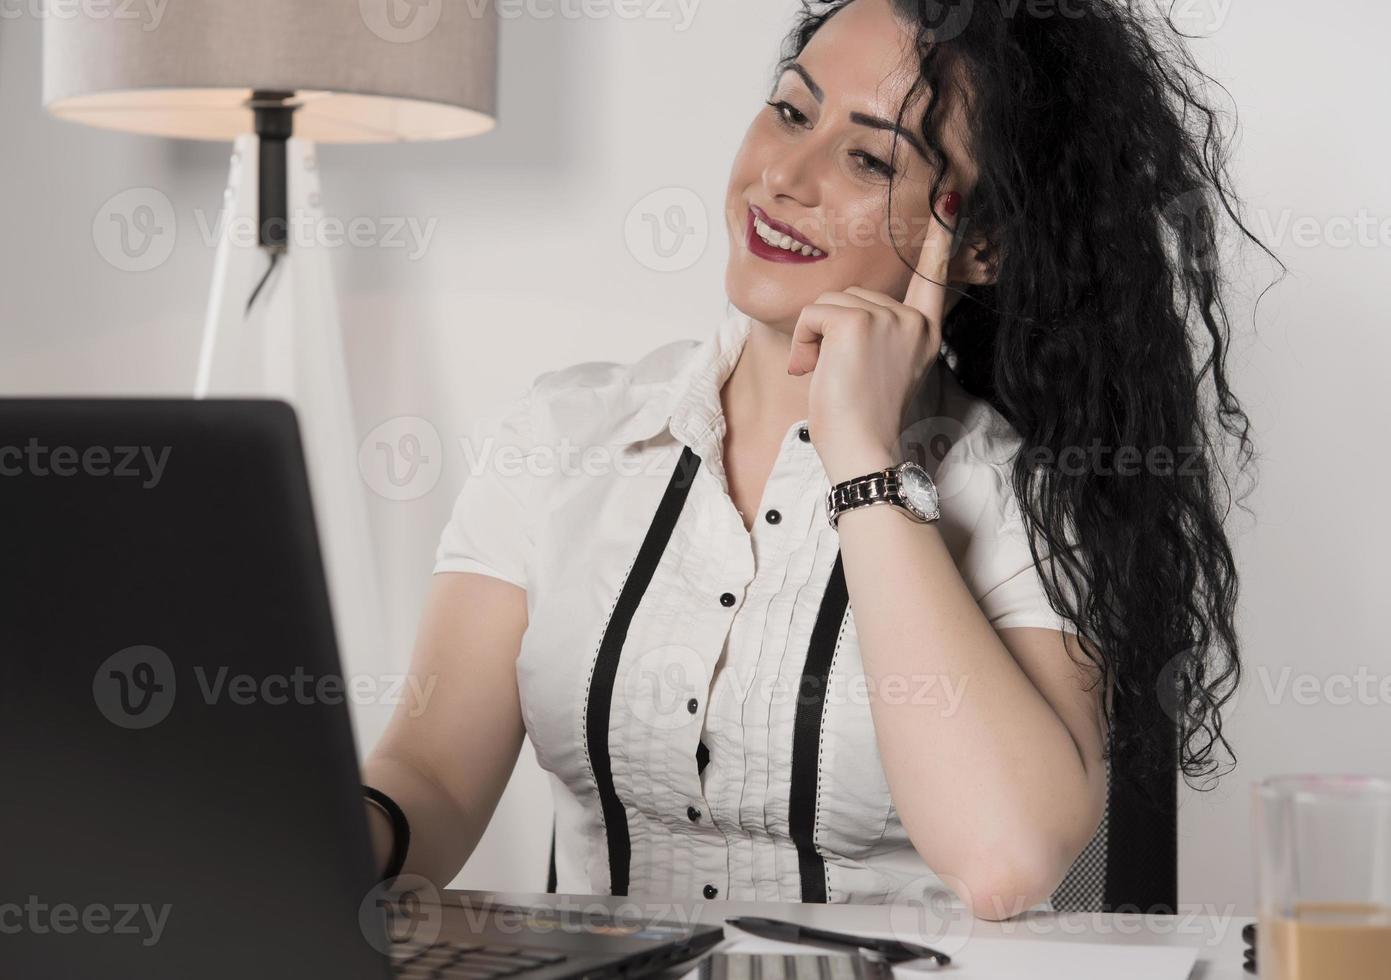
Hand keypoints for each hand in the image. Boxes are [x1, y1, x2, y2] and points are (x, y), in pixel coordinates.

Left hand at [788, 191, 958, 484]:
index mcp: (924, 333)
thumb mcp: (877, 369)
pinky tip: (813, 370)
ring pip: (829, 303)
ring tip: (827, 375)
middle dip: (830, 331)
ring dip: (814, 338)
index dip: (940, 238)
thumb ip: (875, 334)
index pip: (932, 277)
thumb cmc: (862, 422)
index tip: (950, 197)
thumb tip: (842, 314)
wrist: (863, 450)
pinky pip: (812, 315)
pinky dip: (802, 343)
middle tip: (837, 374)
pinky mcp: (857, 322)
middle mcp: (912, 321)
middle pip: (852, 294)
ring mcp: (888, 319)